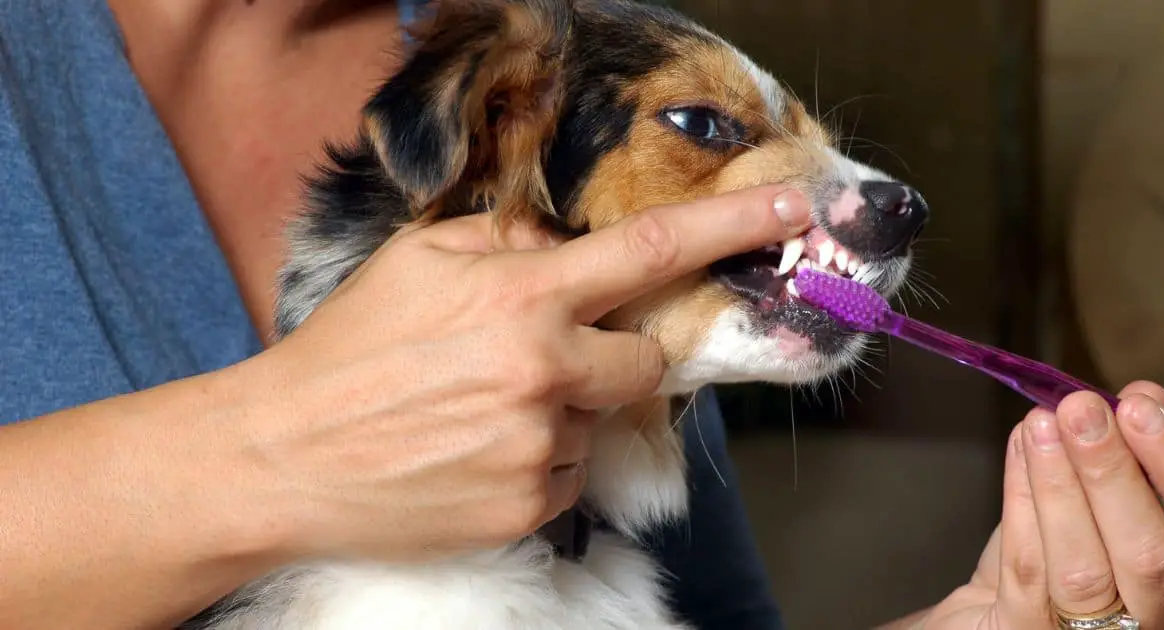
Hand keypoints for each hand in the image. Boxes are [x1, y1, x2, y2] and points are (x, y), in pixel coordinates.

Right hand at [227, 185, 809, 563]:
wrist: (285, 456)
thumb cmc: (349, 349)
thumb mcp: (418, 260)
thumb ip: (505, 239)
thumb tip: (560, 247)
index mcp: (522, 297)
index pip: (651, 251)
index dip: (733, 228)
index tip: (798, 211)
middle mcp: (545, 372)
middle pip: (647, 362)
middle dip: (618, 355)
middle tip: (550, 356)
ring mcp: (540, 447)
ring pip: (600, 421)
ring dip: (563, 411)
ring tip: (481, 412)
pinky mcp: (529, 507)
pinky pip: (569, 474)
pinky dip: (541, 460)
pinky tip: (476, 452)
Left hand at [913, 381, 1163, 628]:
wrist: (1000, 616)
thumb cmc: (1062, 559)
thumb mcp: (1110, 509)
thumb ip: (1137, 462)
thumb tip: (1145, 399)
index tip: (1142, 407)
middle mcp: (1160, 624)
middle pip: (1151, 558)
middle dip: (1114, 474)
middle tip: (1083, 410)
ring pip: (1083, 569)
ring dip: (1060, 483)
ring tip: (1043, 423)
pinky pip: (1028, 570)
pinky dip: (1022, 501)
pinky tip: (1020, 451)